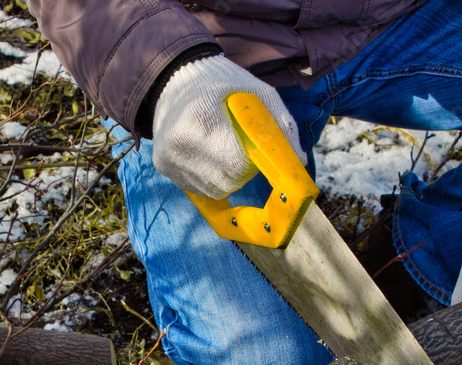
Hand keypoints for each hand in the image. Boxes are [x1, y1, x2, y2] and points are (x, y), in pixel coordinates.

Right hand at [152, 54, 304, 198]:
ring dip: (228, 176)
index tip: (253, 146)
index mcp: (201, 119)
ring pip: (214, 189)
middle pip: (227, 181)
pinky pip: (198, 187)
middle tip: (240, 146)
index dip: (253, 161)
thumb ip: (281, 125)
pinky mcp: (162, 166)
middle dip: (242, 171)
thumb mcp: (257, 92)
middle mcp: (179, 143)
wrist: (174, 77)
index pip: (237, 164)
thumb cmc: (222, 83)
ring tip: (223, 148)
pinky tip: (208, 153)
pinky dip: (211, 177)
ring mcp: (168, 157)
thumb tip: (299, 160)